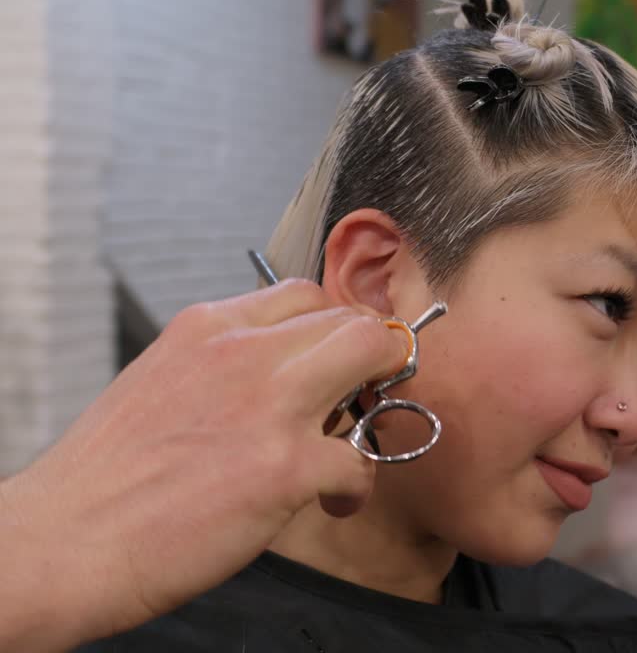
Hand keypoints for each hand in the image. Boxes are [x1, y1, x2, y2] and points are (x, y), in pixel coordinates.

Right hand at [0, 280, 408, 650]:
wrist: (63, 541)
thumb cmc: (108, 476)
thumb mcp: (161, 381)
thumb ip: (224, 366)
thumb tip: (285, 372)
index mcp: (207, 329)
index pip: (303, 294)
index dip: (331, 330)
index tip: (335, 364)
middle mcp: (242, 353)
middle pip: (351, 318)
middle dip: (370, 358)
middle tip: (356, 401)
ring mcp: (269, 406)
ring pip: (372, 355)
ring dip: (374, 404)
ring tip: (344, 449)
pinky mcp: (285, 467)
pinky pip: (360, 460)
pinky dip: (357, 486)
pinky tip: (331, 503)